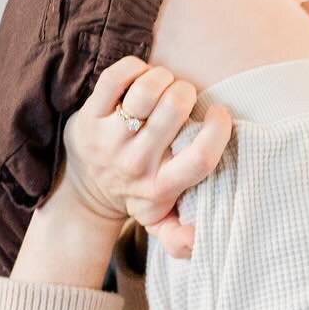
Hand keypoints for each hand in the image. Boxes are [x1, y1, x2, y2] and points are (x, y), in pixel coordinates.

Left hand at [61, 56, 231, 257]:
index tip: (221, 114)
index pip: (200, 158)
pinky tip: (142, 76)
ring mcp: (110, 138)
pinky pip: (115, 78)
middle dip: (186, 92)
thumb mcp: (161, 222)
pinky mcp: (89, 116)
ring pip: (145, 90)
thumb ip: (183, 235)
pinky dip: (135, 68)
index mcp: (162, 187)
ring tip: (164, 84)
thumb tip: (199, 241)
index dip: (218, 130)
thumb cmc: (138, 197)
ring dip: (162, 77)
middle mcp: (136, 163)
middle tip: (184, 95)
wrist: (87, 194)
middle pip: (173, 110)